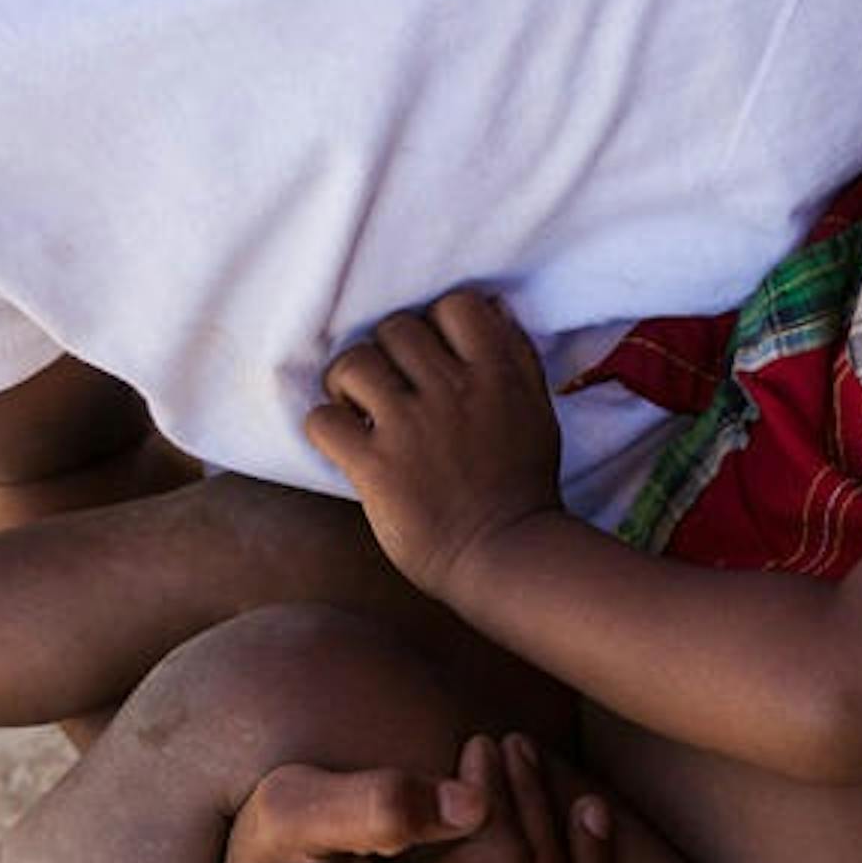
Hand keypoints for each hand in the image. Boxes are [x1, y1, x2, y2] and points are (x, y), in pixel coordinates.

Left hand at [306, 290, 566, 598]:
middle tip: (389, 388)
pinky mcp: (374, 467)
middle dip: (387, 354)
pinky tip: (345, 444)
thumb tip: (493, 310)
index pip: (455, 306)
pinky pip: (323, 419)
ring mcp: (410, 428)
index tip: (432, 357)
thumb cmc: (523, 485)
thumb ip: (517, 358)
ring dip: (348, 383)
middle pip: (395, 328)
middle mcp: (453, 392)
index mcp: (496, 375)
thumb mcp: (537, 412)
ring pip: (352, 362)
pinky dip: (327, 428)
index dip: (436, 324)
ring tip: (358, 409)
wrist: (505, 556)